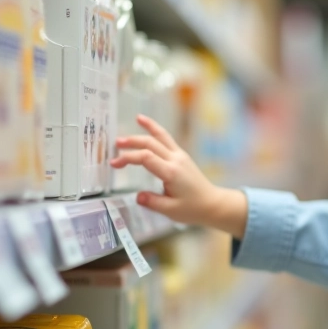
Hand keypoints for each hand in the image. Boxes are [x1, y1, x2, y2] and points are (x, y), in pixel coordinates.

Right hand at [111, 114, 248, 237]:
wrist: (212, 203)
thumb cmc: (193, 208)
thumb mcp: (171, 211)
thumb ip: (153, 202)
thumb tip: (137, 196)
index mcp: (171, 173)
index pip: (146, 158)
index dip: (128, 158)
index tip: (114, 164)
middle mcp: (176, 160)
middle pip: (151, 144)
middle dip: (133, 142)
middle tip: (116, 144)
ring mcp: (180, 156)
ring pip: (163, 136)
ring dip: (149, 127)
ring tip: (137, 118)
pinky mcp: (182, 156)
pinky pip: (168, 140)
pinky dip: (158, 131)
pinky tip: (150, 128)